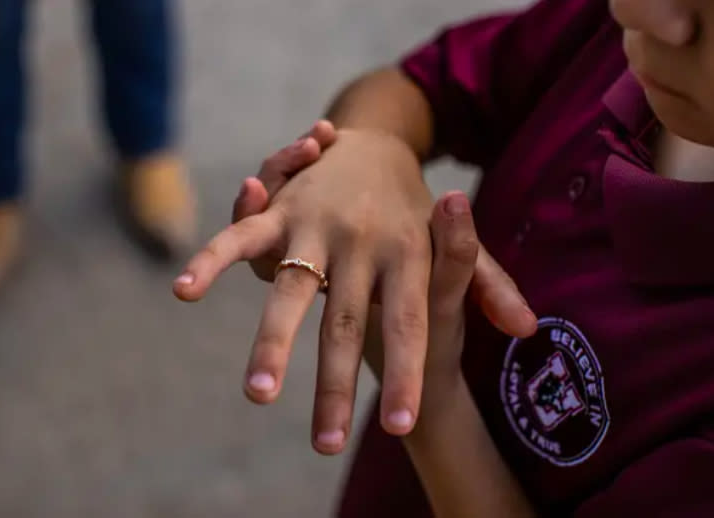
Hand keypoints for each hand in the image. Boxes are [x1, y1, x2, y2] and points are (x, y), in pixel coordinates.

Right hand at [174, 121, 536, 454]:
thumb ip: (485, 284)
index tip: (404, 428)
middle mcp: (364, 240)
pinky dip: (213, 260)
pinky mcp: (284, 210)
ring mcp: (320, 223)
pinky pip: (244, 236)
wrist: (378, 139)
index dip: (409, 374)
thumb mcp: (455, 244)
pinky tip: (183, 291)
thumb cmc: (415, 209)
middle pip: (348, 322)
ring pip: (292, 289)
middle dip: (335, 386)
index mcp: (410, 252)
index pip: (412, 325)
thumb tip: (529, 329)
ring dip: (272, 343)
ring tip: (258, 395)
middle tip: (325, 444)